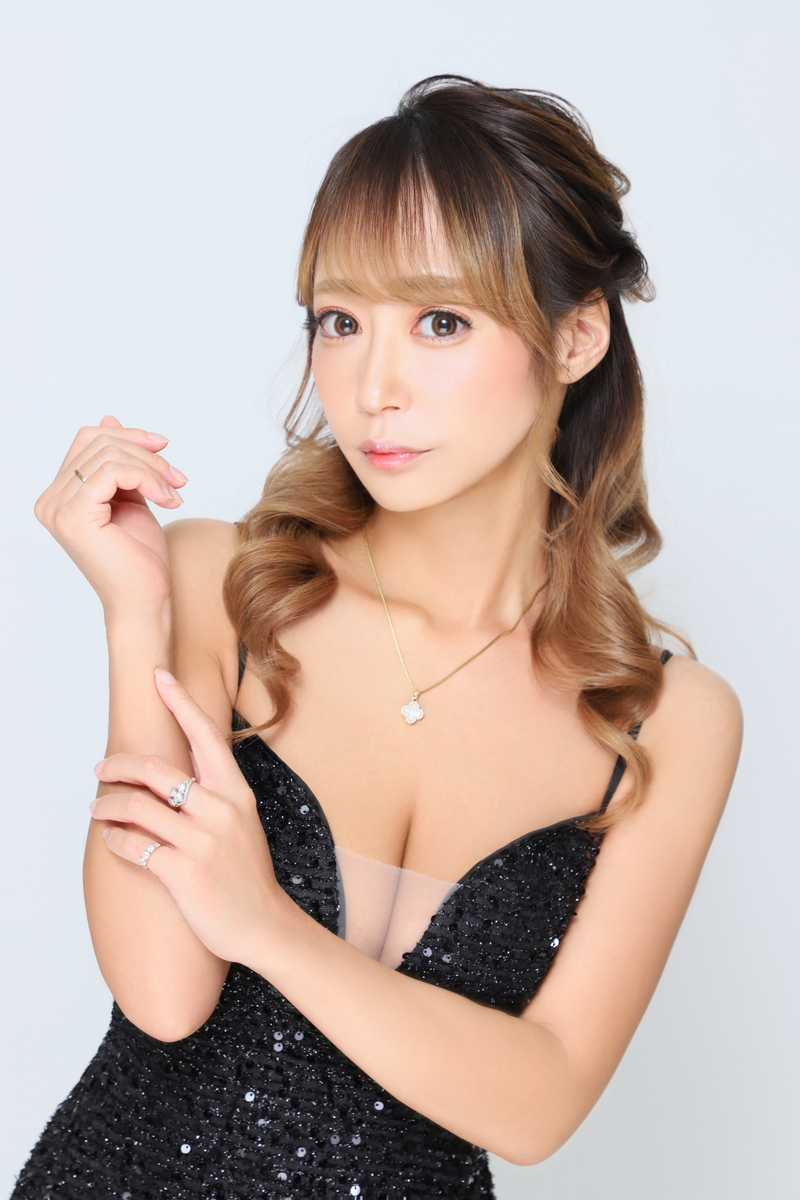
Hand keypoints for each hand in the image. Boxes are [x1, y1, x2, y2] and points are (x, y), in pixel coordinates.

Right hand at [34, 416, 186, 613]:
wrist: (145, 601)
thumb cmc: (140, 559)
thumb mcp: (132, 497)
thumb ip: (120, 463)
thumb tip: (109, 417)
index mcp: (59, 495)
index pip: (89, 440)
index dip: (129, 436)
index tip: (164, 449)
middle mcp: (50, 500)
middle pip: (99, 442)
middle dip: (147, 453)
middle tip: (177, 477)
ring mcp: (57, 508)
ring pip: (109, 454)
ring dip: (153, 468)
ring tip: (175, 492)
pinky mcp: (74, 516)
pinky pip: (112, 471)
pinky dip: (148, 479)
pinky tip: (168, 500)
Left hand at [91, 670, 282, 966]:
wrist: (265, 925)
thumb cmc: (247, 874)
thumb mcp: (241, 822)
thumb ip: (214, 793)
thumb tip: (179, 767)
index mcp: (236, 792)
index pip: (205, 735)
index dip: (180, 701)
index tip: (159, 676)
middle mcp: (220, 810)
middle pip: (156, 770)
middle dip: (119, 765)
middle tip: (100, 768)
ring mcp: (202, 842)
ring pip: (137, 807)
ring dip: (107, 805)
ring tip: (97, 809)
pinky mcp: (183, 873)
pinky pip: (133, 846)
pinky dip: (115, 840)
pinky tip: (112, 840)